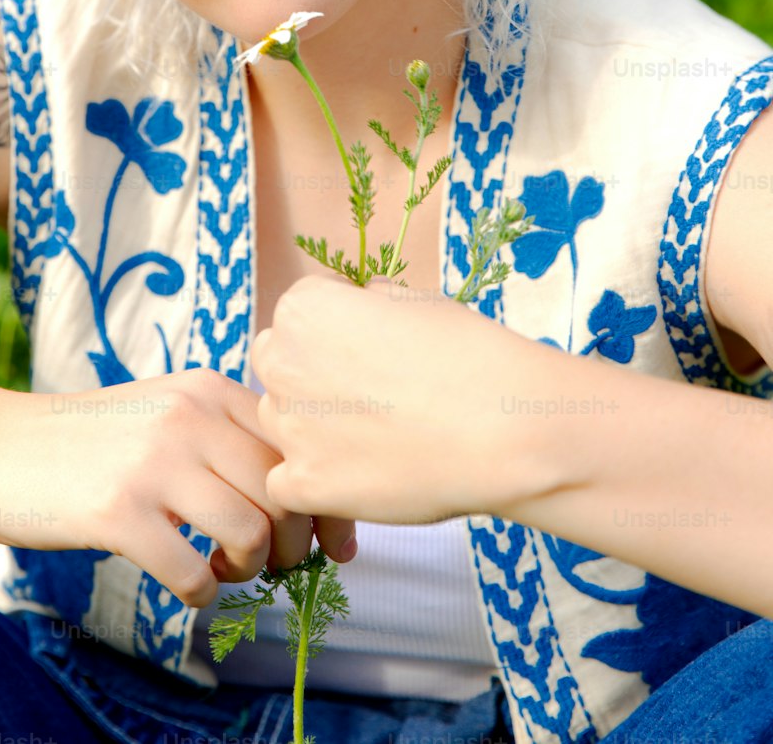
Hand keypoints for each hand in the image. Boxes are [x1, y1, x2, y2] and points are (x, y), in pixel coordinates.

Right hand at [0, 368, 355, 608]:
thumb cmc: (90, 439)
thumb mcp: (165, 409)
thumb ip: (227, 435)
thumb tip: (305, 499)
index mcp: (207, 388)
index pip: (298, 447)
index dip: (326, 504)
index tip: (334, 545)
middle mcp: (188, 416)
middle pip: (286, 494)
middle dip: (295, 547)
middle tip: (274, 569)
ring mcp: (153, 463)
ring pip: (253, 534)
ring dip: (248, 571)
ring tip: (222, 572)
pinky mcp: (118, 513)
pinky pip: (193, 574)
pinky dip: (201, 595)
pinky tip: (185, 585)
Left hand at [250, 273, 542, 523]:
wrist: (506, 429)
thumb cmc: (469, 355)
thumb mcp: (416, 300)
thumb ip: (369, 303)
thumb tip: (359, 307)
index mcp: (304, 308)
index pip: (298, 315)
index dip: (336, 331)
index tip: (372, 349)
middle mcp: (283, 361)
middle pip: (278, 365)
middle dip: (311, 375)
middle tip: (369, 394)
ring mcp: (290, 426)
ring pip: (280, 423)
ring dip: (312, 428)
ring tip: (374, 437)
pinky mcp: (304, 483)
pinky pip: (286, 483)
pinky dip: (315, 483)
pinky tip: (359, 476)